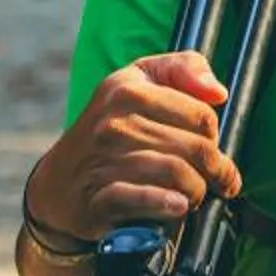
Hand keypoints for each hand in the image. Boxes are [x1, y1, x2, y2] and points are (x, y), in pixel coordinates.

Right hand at [27, 51, 243, 239]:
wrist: (58, 182)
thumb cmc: (111, 127)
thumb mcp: (140, 80)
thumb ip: (183, 69)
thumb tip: (217, 93)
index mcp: (128, 88)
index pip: (201, 114)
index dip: (213, 135)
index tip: (211, 147)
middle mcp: (115, 121)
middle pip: (195, 147)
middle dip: (215, 169)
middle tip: (217, 180)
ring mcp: (105, 159)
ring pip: (177, 173)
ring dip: (197, 190)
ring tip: (194, 194)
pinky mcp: (100, 196)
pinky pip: (144, 198)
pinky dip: (167, 203)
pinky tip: (177, 206)